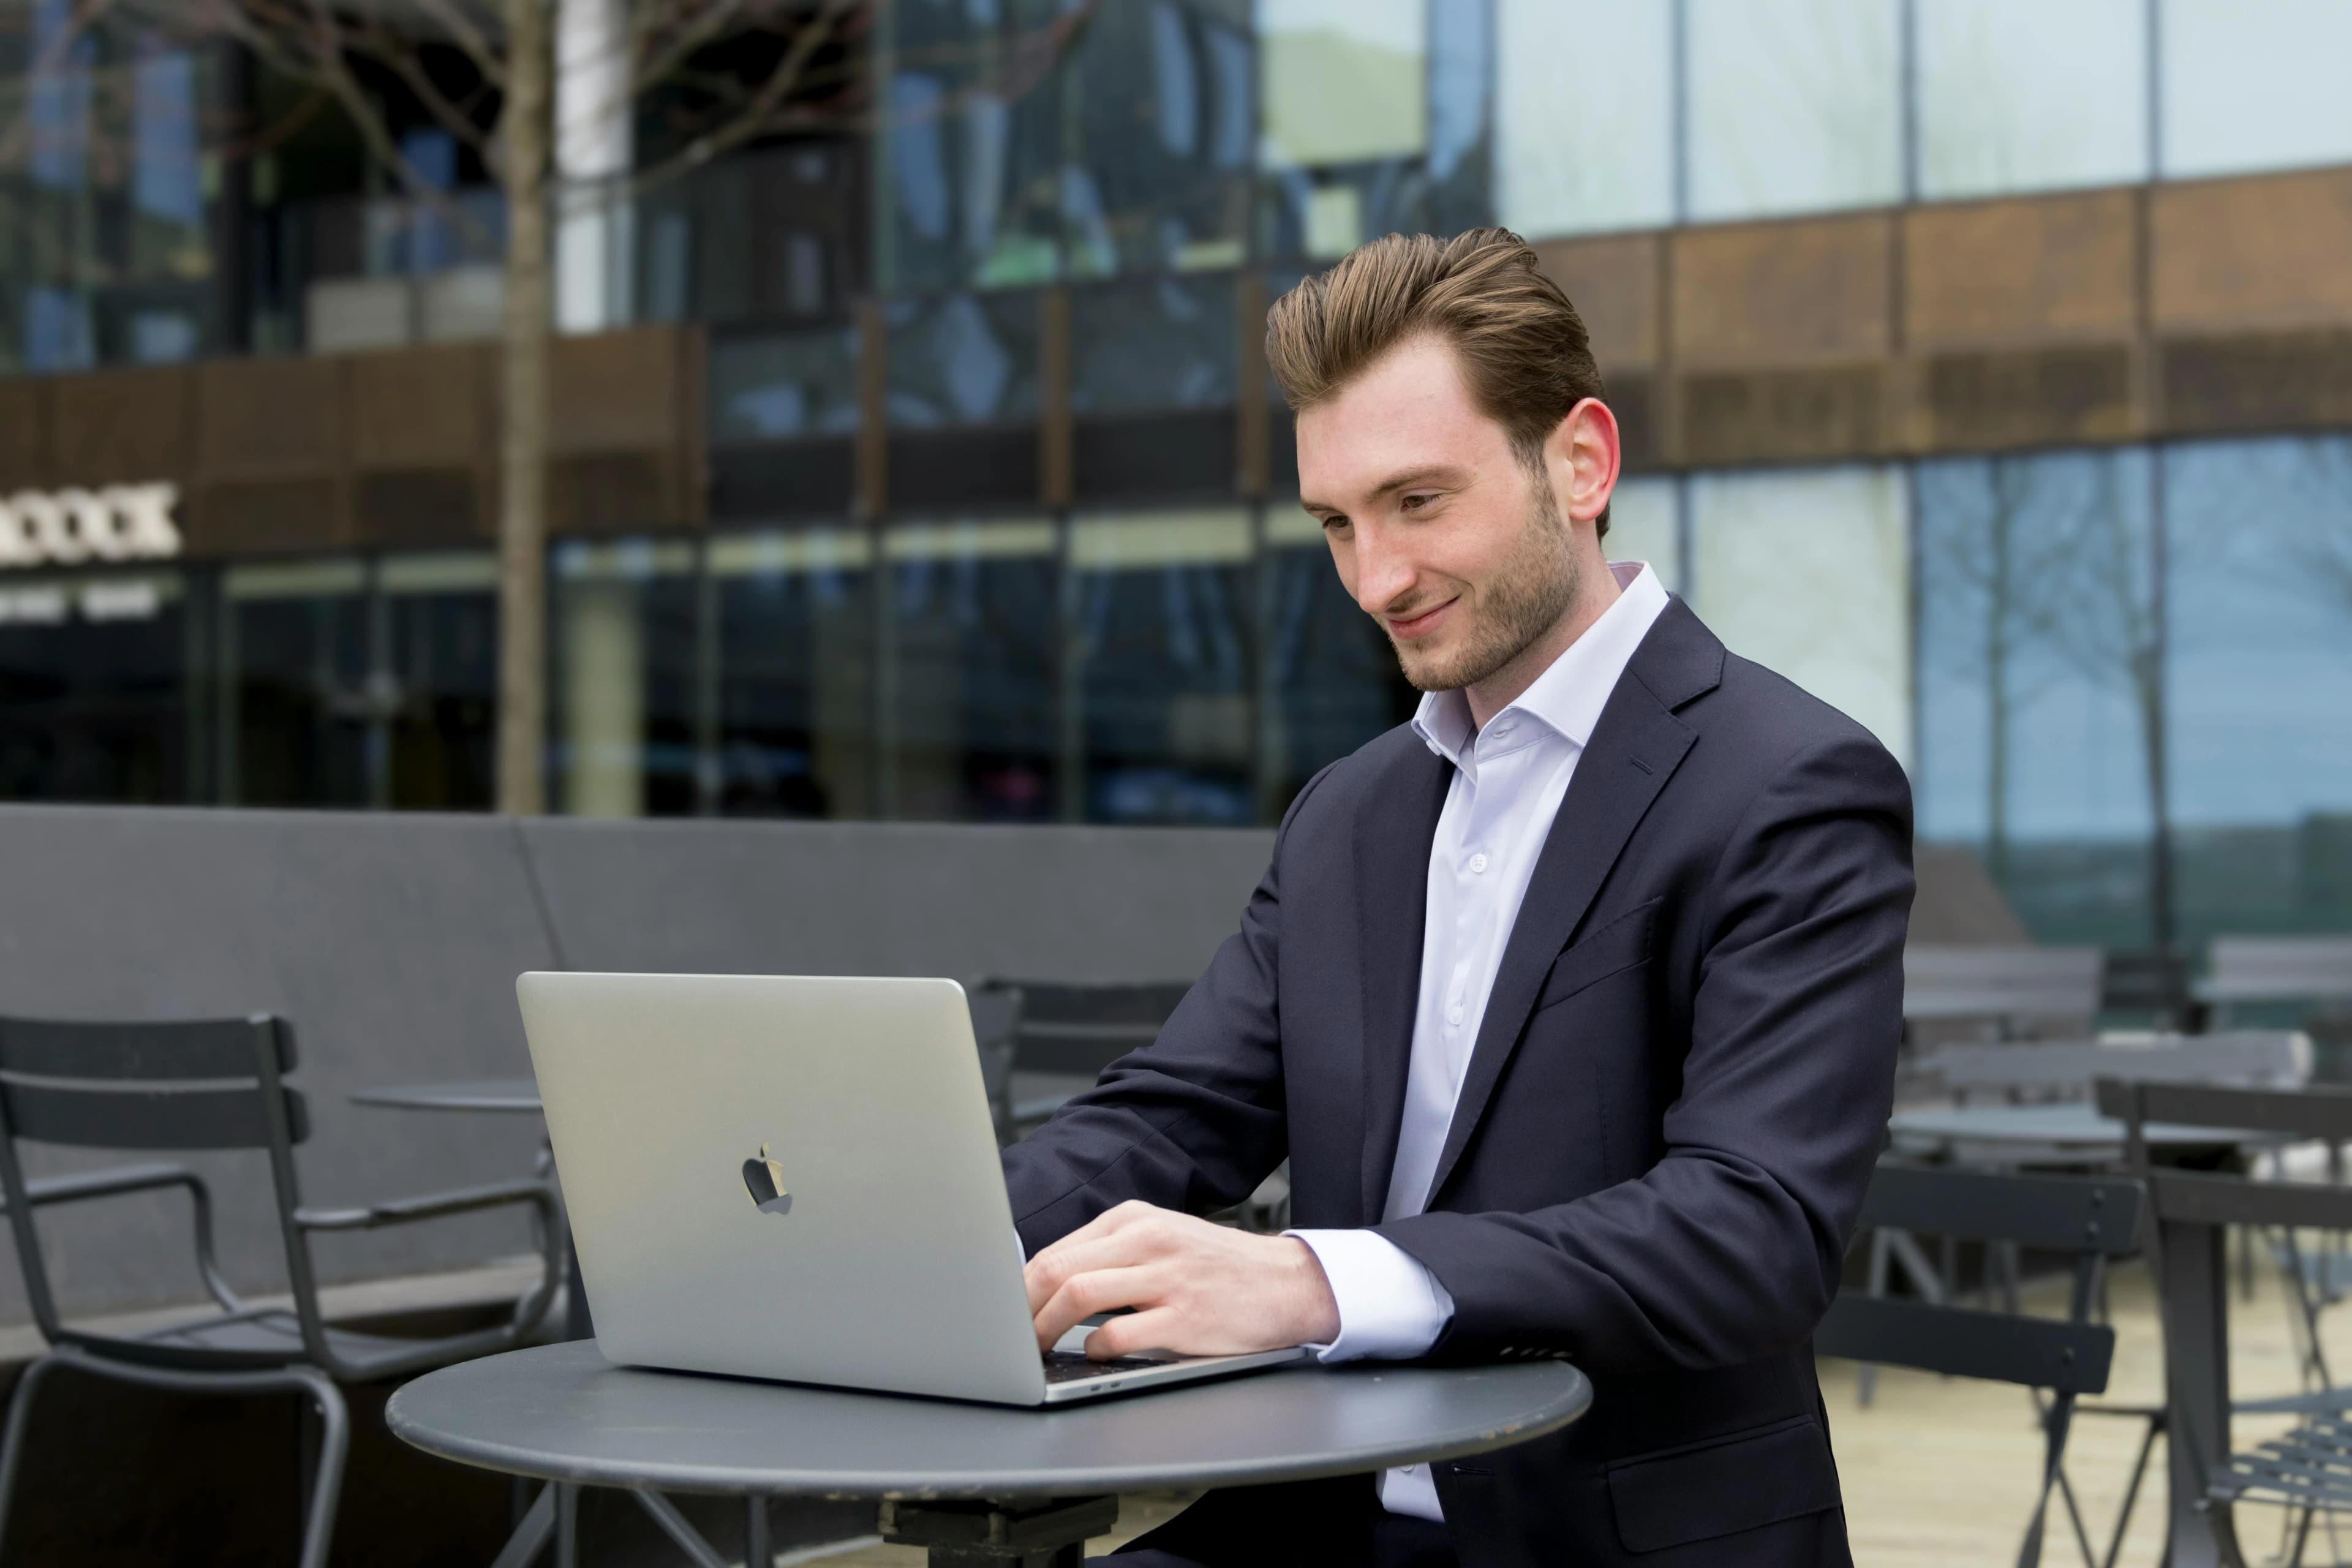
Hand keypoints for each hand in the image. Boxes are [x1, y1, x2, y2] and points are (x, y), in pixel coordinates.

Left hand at [1024, 1201, 1340, 1359]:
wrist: (1286, 1283)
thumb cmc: (1215, 1267)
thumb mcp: (1161, 1239)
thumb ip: (1110, 1253)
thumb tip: (1043, 1284)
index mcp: (1134, 1219)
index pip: (1056, 1250)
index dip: (1018, 1287)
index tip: (1003, 1313)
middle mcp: (1148, 1240)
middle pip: (1057, 1269)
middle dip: (1021, 1308)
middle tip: (1008, 1338)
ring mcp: (1167, 1277)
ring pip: (1080, 1294)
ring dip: (1045, 1329)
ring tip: (1036, 1351)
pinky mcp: (1186, 1317)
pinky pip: (1120, 1334)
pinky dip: (1095, 1347)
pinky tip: (1094, 1352)